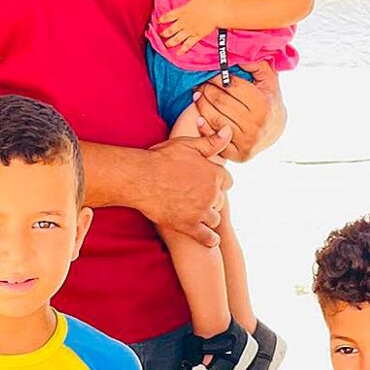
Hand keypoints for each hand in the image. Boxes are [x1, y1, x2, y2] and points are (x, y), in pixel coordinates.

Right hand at [136, 131, 232, 247]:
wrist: (140, 178)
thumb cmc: (161, 159)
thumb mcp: (187, 145)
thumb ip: (211, 142)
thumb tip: (229, 131)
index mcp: (213, 173)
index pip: (226, 181)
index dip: (217, 182)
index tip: (207, 184)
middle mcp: (211, 193)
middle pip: (220, 201)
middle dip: (211, 199)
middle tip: (196, 198)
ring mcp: (201, 211)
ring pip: (215, 218)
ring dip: (208, 217)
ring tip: (196, 215)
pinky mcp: (189, 226)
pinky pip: (207, 237)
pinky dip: (210, 239)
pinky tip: (208, 238)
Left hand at [158, 0, 220, 53]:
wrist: (216, 12)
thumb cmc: (207, 2)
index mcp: (182, 12)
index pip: (168, 16)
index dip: (162, 19)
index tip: (158, 21)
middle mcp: (184, 23)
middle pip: (171, 30)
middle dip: (165, 33)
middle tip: (161, 35)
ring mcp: (190, 30)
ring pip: (177, 38)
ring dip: (171, 42)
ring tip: (167, 45)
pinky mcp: (197, 36)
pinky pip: (188, 44)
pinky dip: (183, 50)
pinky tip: (179, 53)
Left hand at [194, 61, 283, 162]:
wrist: (275, 131)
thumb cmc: (268, 99)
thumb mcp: (268, 79)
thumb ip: (256, 63)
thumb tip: (238, 51)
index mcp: (263, 106)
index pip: (232, 87)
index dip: (217, 78)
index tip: (209, 73)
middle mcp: (255, 126)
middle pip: (220, 102)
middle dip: (206, 89)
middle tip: (200, 83)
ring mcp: (246, 142)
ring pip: (214, 119)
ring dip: (201, 104)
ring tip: (197, 94)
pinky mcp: (237, 155)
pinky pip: (213, 138)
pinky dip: (203, 126)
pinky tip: (199, 115)